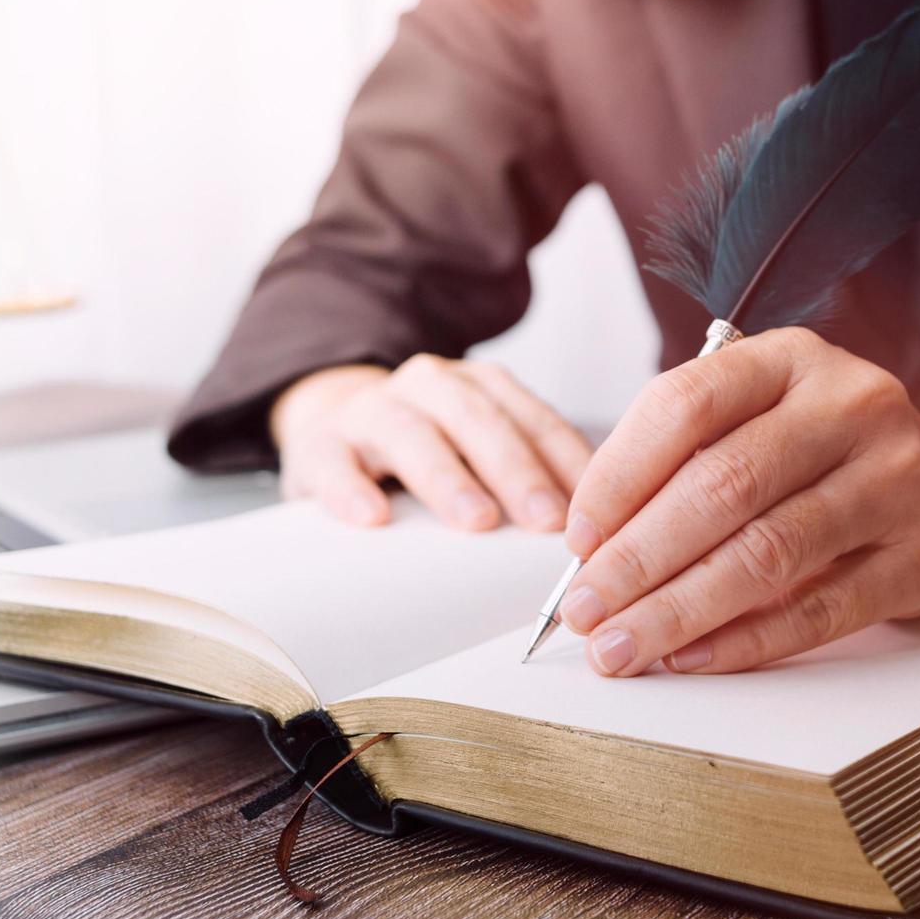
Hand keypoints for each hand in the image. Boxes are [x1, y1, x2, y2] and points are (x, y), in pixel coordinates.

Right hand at [270, 355, 595, 531]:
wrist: (333, 429)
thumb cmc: (428, 455)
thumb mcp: (481, 451)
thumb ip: (530, 476)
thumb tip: (602, 532)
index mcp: (476, 386)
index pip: (529, 415)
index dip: (562, 458)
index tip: (592, 507)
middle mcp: (426, 387)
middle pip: (475, 417)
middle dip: (516, 468)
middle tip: (546, 520)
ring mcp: (368, 412)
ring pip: (409, 432)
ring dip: (447, 475)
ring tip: (475, 519)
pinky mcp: (317, 447)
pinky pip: (332, 462)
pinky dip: (351, 488)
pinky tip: (372, 518)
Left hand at [555, 328, 919, 674]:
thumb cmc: (826, 456)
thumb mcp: (763, 420)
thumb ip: (685, 461)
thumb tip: (590, 548)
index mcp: (792, 358)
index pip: (687, 403)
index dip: (618, 475)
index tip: (574, 537)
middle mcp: (852, 405)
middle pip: (723, 485)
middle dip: (637, 558)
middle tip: (582, 609)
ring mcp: (898, 478)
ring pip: (768, 553)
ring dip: (679, 609)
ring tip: (620, 645)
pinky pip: (821, 610)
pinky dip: (745, 641)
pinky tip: (689, 658)